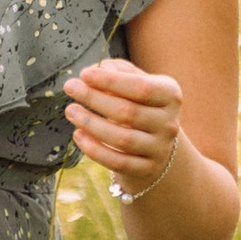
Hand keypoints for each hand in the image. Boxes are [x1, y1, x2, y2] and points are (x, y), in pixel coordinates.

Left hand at [64, 56, 182, 194]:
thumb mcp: (136, 82)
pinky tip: (78, 135)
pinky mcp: (147, 169)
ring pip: (122, 139)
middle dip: (95, 99)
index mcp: (170, 95)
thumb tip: (98, 70)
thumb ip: (118, 71)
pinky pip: (117, 162)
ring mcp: (159, 148)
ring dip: (91, 124)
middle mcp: (168, 123)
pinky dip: (94, 150)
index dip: (111, 81)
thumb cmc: (139, 103)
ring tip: (70, 110)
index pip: (142, 87)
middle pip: (128, 112)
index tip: (84, 74)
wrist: (156, 142)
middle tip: (70, 88)